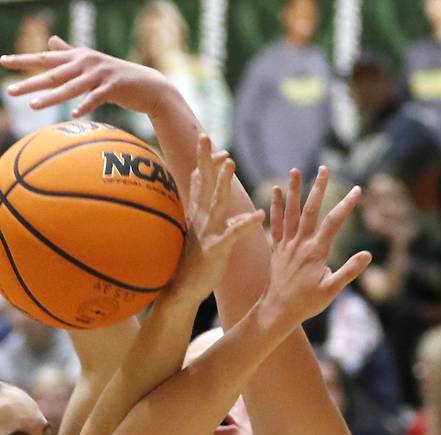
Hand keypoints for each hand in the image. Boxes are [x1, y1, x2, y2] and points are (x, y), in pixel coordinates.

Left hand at [0, 36, 170, 118]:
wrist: (146, 85)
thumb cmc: (113, 77)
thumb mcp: (89, 63)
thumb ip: (68, 54)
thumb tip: (50, 43)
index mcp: (77, 57)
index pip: (45, 58)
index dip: (24, 60)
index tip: (3, 62)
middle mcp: (85, 62)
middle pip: (52, 73)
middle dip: (30, 82)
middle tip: (9, 92)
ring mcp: (99, 74)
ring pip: (70, 87)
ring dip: (51, 97)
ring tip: (33, 106)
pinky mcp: (113, 87)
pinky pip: (95, 98)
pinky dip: (85, 106)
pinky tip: (73, 115)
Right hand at [161, 135, 263, 306]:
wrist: (181, 291)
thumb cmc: (191, 263)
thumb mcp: (194, 232)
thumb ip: (200, 212)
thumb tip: (204, 195)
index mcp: (196, 214)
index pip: (199, 182)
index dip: (205, 161)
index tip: (211, 142)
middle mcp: (200, 218)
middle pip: (204, 183)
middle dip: (205, 159)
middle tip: (204, 137)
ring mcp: (208, 232)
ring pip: (217, 201)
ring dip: (223, 181)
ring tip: (230, 162)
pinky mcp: (217, 249)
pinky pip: (234, 234)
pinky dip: (246, 224)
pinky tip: (259, 216)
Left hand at [259, 166, 371, 330]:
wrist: (278, 311)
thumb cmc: (307, 303)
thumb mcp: (332, 290)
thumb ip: (349, 271)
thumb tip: (368, 254)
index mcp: (315, 252)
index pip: (333, 222)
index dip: (346, 205)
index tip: (357, 189)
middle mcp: (299, 244)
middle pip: (310, 210)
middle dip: (318, 188)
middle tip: (324, 167)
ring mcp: (286, 245)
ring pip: (290, 213)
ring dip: (293, 191)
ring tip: (295, 170)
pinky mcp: (277, 249)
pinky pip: (275, 224)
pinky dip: (275, 207)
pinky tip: (275, 191)